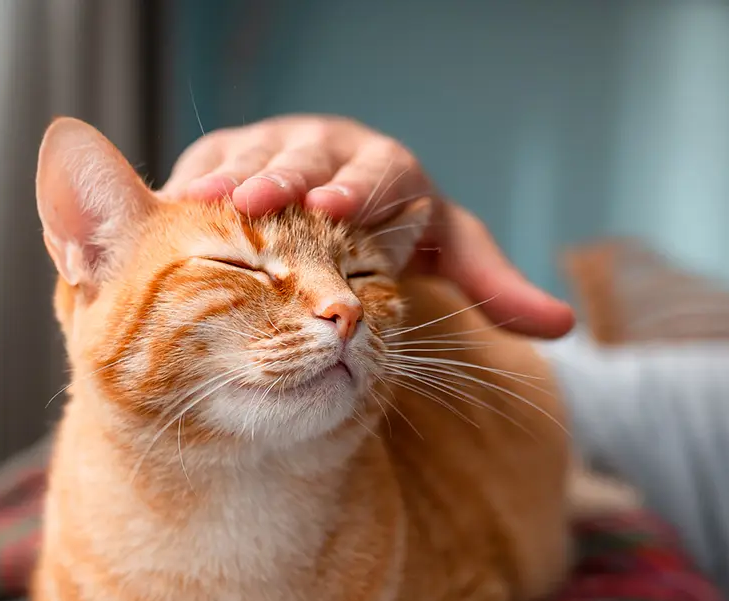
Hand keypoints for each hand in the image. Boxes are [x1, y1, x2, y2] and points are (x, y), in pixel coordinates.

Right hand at [159, 115, 574, 338]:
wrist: (343, 193)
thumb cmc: (399, 227)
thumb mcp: (449, 251)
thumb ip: (493, 285)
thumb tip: (562, 326)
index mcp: (388, 168)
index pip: (377, 173)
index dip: (357, 188)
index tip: (340, 208)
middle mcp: (331, 149)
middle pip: (308, 156)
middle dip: (284, 176)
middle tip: (260, 199)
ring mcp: (278, 145)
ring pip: (252, 154)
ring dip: (228, 177)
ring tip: (202, 198)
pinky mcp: (232, 153)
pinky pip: (210, 162)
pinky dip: (191, 183)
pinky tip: (167, 205)